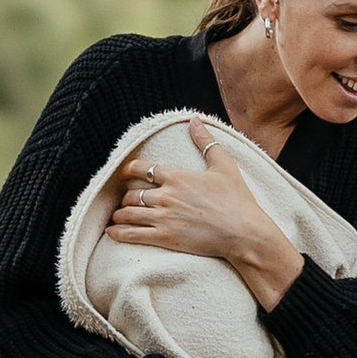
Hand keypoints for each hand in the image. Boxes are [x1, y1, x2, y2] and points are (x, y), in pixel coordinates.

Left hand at [109, 121, 303, 306]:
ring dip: (119, 213)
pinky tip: (112, 232)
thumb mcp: (224, 165)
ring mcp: (164, 218)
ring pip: (128, 213)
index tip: (125, 173)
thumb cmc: (237, 199)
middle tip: (125, 199)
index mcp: (177, 176)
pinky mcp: (165, 238)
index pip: (142, 168)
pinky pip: (133, 235)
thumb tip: (195, 119)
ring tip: (117, 215)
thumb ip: (206, 142)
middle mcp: (166, 195)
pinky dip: (118, 233)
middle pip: (132, 193)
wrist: (244, 232)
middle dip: (126, 196)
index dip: (128, 170)